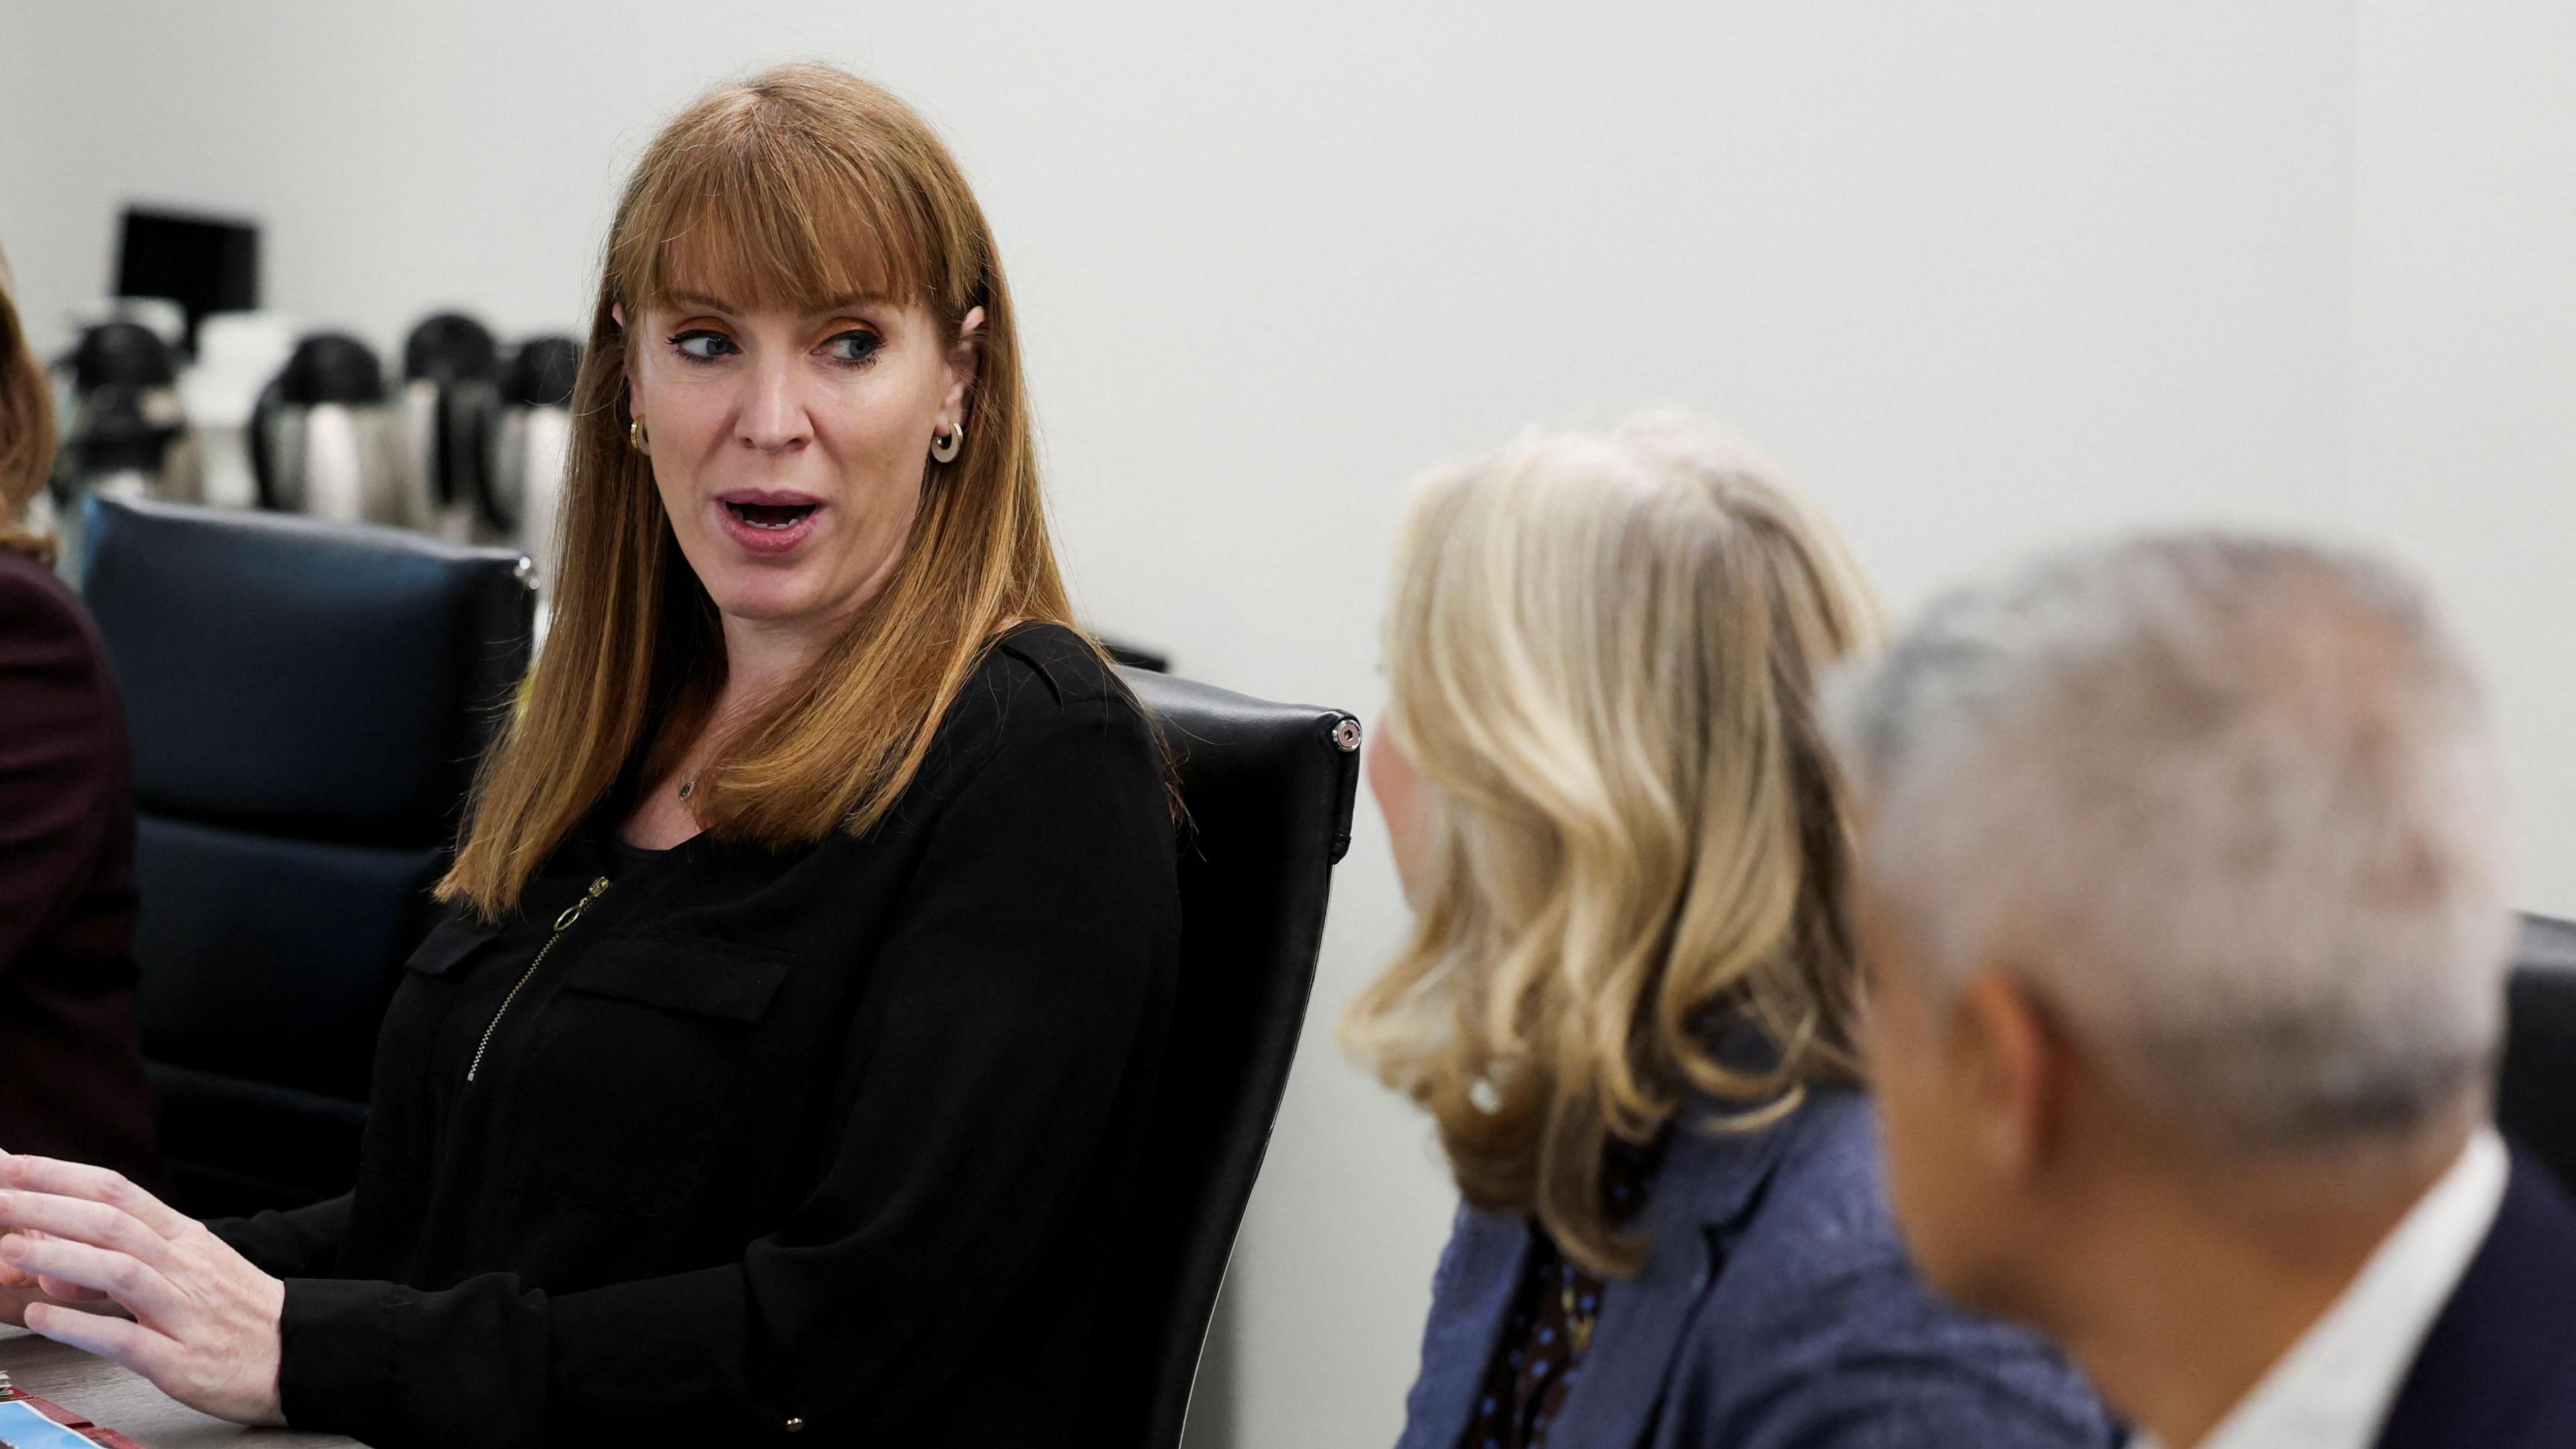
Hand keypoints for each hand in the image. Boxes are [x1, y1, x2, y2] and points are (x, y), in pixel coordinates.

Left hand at [0, 1155, 284, 1425]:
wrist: (295, 1353)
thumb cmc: (234, 1310)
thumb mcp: (187, 1266)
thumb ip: (125, 1253)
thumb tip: (53, 1248)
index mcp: (184, 1238)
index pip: (118, 1192)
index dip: (61, 1175)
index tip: (10, 1165)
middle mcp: (184, 1266)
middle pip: (112, 1223)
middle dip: (47, 1207)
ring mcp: (183, 1312)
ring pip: (119, 1272)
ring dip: (58, 1257)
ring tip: (7, 1250)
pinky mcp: (181, 1360)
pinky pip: (127, 1339)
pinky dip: (81, 1325)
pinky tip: (43, 1317)